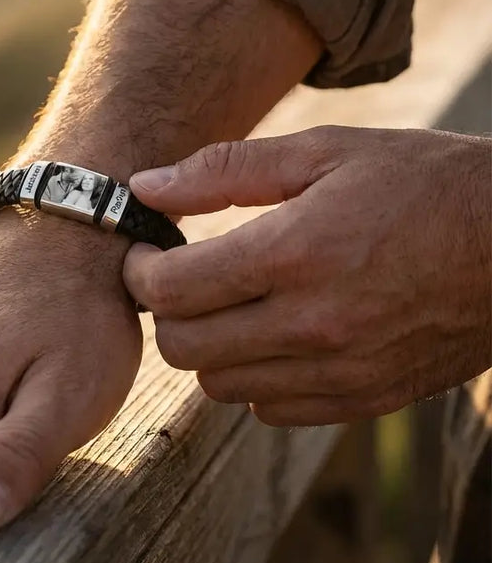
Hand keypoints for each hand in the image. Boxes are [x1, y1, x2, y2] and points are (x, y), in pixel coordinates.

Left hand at [123, 127, 490, 425]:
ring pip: (219, 385)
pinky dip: (255, 378)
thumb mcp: (326, 151)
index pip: (169, 290)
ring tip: (230, 304)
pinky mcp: (364, 399)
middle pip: (182, 348)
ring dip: (208, 346)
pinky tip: (273, 337)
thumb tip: (145, 187)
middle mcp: (311, 324)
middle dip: (165, 311)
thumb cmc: (422, 183)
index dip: (140, 270)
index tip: (148, 252)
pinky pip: (271, 410)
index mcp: (294, 253)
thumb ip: (226, 170)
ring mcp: (340, 371)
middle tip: (180, 278)